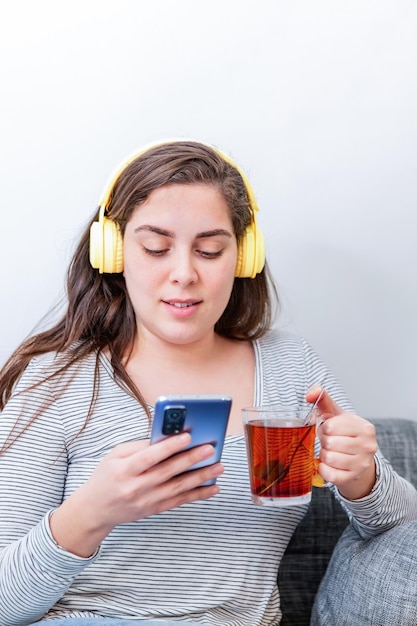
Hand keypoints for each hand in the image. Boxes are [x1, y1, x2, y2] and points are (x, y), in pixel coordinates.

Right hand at [50, 433, 222, 556]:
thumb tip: (167, 437)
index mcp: (124, 470)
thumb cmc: (106, 476)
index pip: (150, 457)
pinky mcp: (154, 510)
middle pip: (168, 472)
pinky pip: (180, 502)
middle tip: (210, 449)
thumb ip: (140, 446)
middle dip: (191, 459)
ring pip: (178, 488)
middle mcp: (136, 487)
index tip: (187, 436)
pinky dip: (198, 495)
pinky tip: (213, 487)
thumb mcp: (115, 455)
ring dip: (200, 477)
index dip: (169, 447)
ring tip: (218, 466)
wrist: (95, 510)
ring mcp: (146, 501)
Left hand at [306, 386, 377, 499]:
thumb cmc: (344, 433)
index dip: (325, 428)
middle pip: (330, 443)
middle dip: (324, 442)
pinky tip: (327, 464)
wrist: (357, 458)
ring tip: (330, 451)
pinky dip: (323, 469)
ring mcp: (362, 464)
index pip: (332, 427)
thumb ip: (323, 400)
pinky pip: (330, 474)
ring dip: (324, 455)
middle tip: (329, 441)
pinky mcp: (353, 478)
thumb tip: (311, 393)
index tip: (329, 429)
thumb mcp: (336, 414)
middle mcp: (368, 446)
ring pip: (329, 459)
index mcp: (365, 428)